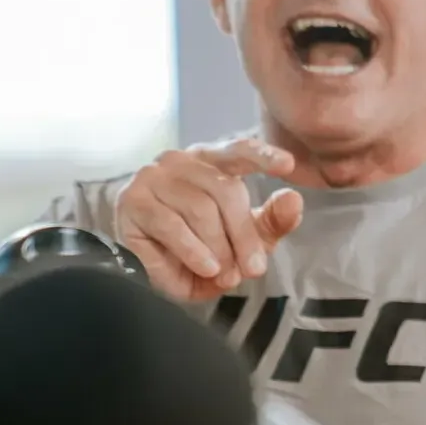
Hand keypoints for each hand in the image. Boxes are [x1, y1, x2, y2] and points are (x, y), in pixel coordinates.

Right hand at [113, 138, 303, 300]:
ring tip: (225, 274)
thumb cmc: (203, 242)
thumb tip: (293, 199)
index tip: (289, 165)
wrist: (149, 263)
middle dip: (243, 235)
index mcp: (213, 160)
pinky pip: (170, 226)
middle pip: (225, 191)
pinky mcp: (132, 202)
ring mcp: (152, 178)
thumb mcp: (244, 235)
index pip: (239, 150)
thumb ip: (272, 219)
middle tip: (253, 269)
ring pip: (199, 210)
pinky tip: (205, 267)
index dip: (264, 155)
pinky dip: (192, 251)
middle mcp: (181, 161)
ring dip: (218, 248)